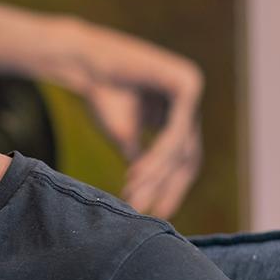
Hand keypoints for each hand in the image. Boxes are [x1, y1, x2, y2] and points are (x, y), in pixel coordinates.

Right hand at [76, 55, 202, 218]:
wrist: (87, 63)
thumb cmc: (102, 94)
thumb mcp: (125, 135)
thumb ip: (141, 159)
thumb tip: (144, 192)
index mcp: (179, 114)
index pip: (184, 160)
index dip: (171, 189)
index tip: (156, 215)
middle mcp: (190, 102)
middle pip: (188, 158)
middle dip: (167, 187)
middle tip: (149, 213)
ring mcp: (192, 90)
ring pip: (180, 148)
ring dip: (155, 175)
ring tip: (132, 193)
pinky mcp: (187, 83)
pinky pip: (176, 132)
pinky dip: (157, 156)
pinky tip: (137, 173)